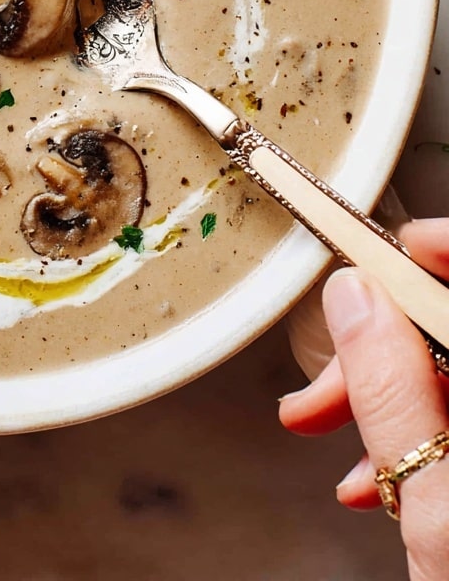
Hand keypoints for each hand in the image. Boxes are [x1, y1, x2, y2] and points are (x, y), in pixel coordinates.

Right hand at [280, 221, 448, 580]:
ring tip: (325, 432)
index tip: (386, 252)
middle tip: (324, 380)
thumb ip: (392, 390)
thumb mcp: (436, 509)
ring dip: (388, 398)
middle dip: (385, 347)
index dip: (441, 251)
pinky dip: (416, 437)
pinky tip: (370, 471)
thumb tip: (356, 299)